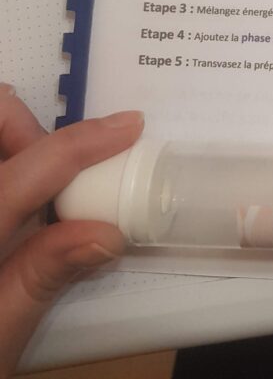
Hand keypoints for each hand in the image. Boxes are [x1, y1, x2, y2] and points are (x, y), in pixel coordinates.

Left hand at [0, 83, 142, 376]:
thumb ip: (43, 276)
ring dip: (18, 143)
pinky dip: (7, 165)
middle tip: (57, 180)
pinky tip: (13, 207)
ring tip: (33, 195)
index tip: (129, 127)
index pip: (35, 163)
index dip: (86, 141)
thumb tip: (108, 231)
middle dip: (32, 129)